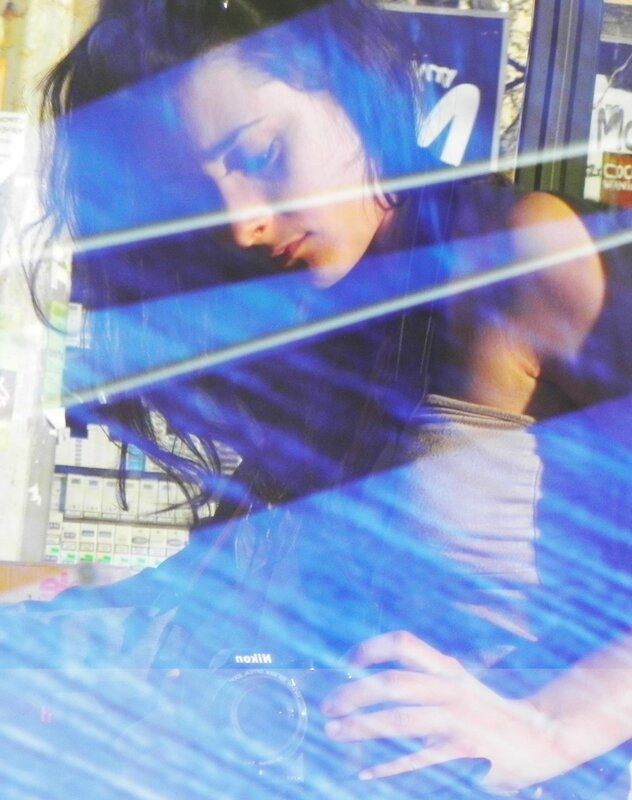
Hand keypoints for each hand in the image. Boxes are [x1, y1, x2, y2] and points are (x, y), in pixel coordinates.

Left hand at [320, 630, 566, 794]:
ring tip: (335, 733)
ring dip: (363, 727)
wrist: (546, 732)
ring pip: (402, 719)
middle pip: (394, 682)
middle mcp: (451, 687)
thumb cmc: (491, 709)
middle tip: (328, 706)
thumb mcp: (459, 685)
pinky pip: (421, 758)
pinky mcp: (466, 750)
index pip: (404, 644)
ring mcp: (459, 718)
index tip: (347, 660)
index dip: (372, 648)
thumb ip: (426, 683)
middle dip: (355, 692)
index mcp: (447, 669)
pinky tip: (367, 773)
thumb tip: (381, 687)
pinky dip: (391, 766)